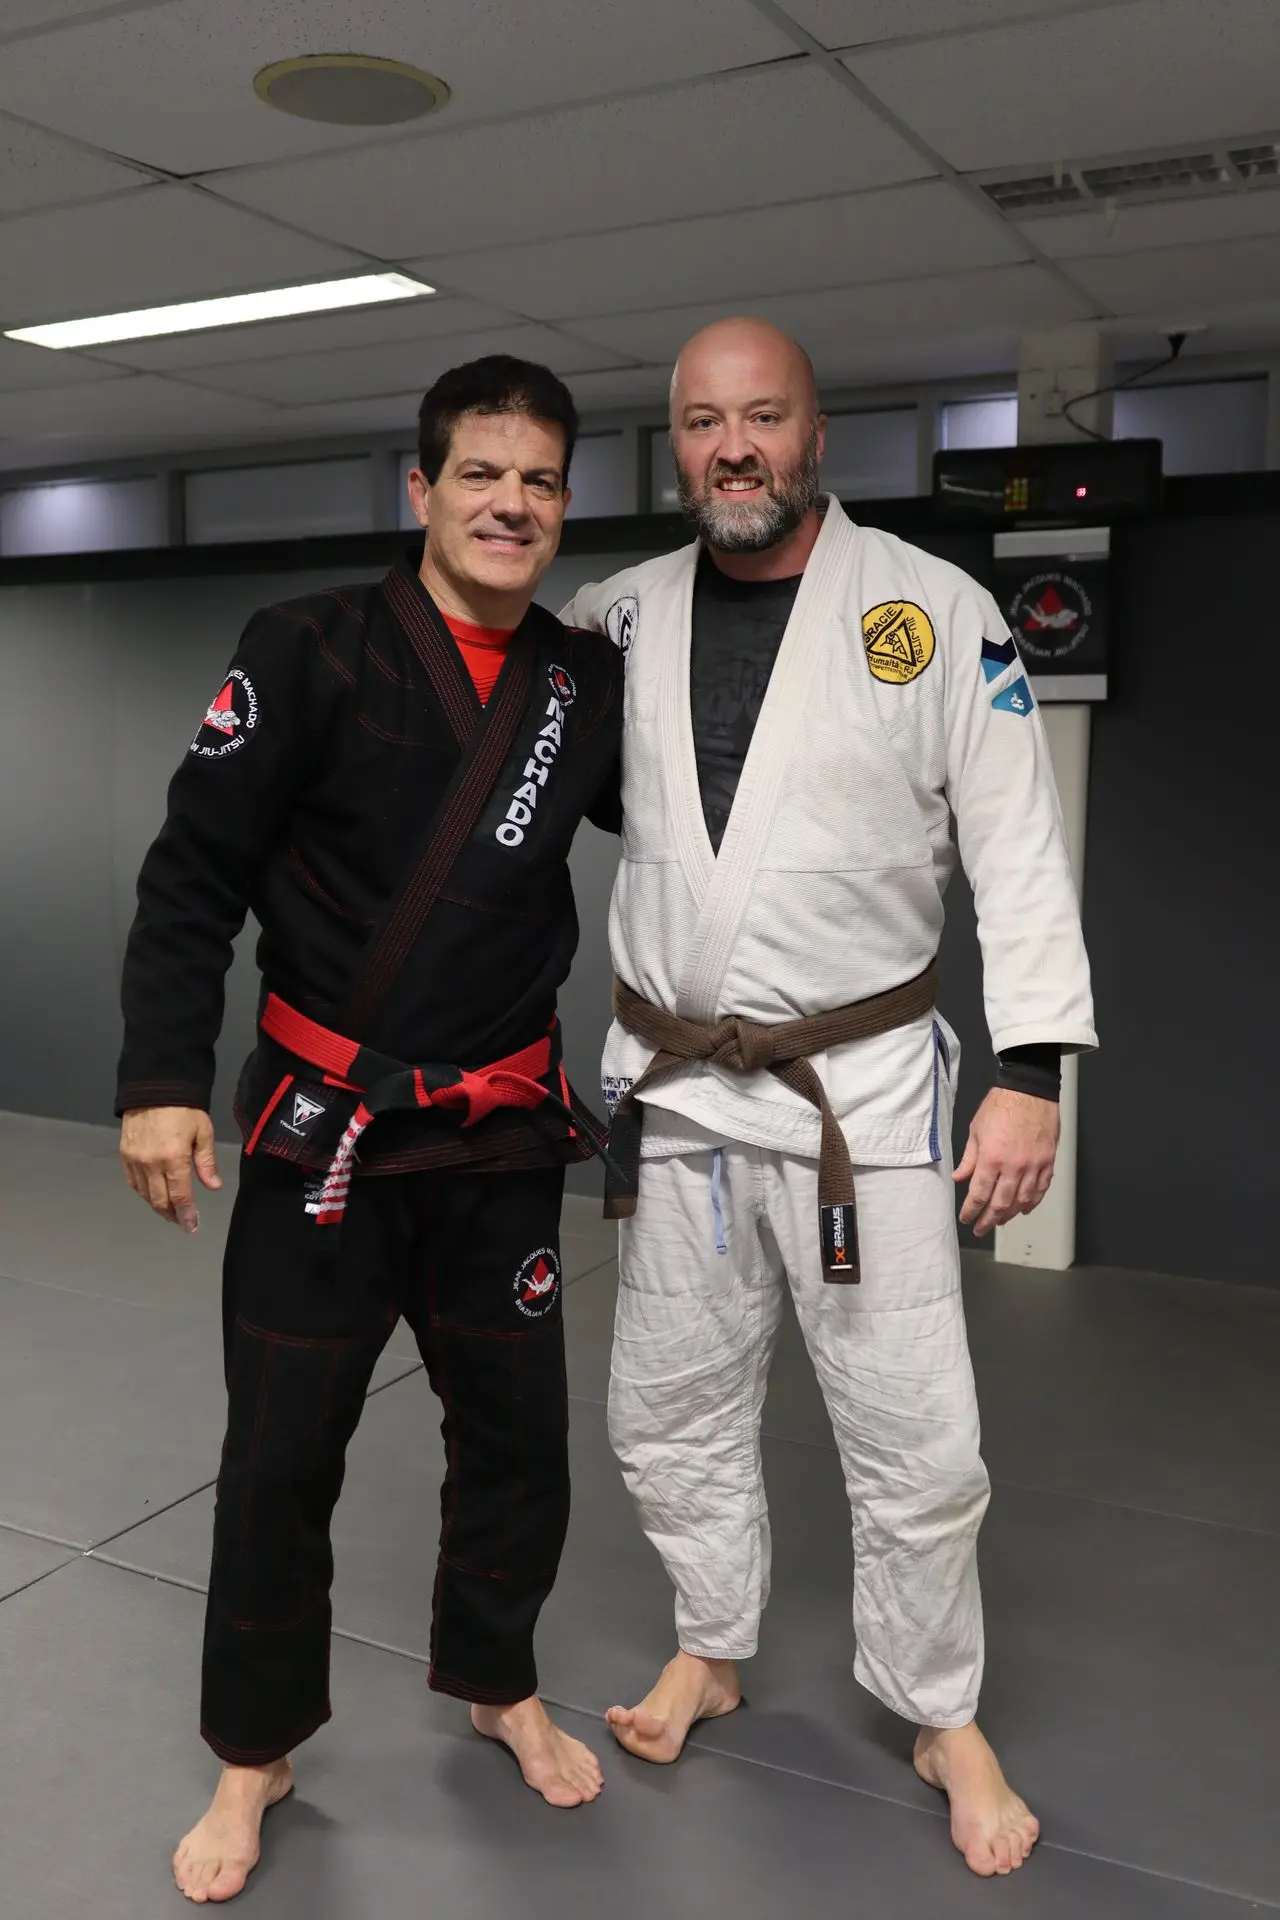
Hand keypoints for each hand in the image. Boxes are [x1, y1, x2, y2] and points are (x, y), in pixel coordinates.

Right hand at [120, 1106, 221, 1232]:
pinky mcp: (124, 1155)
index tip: (191, 1226)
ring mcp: (135, 1160)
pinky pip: (133, 1183)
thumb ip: (206, 1162)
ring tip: (170, 1211)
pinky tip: (152, 1195)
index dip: (186, 1215)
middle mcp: (151, 1163)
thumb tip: (212, 1186)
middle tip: (182, 1222)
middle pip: (160, 1201)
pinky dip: (143, 1193)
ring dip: (157, 1206)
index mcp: (173, 1158)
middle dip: (172, 1215)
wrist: (154, 1088)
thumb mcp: (202, 1132)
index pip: (180, 1196)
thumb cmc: (183, 1109)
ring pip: (145, 1195)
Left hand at [953, 1087, 1058, 1236]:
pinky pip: (1041, 1189)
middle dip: (988, 1220)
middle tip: (981, 1227)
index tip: (966, 1218)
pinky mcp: (1048, 1162)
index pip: (979, 1195)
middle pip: (1000, 1204)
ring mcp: (1033, 1166)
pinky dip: (1032, 1202)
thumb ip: (969, 1158)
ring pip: (1022, 1201)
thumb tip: (960, 1177)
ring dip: (1010, 1214)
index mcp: (991, 1158)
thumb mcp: (976, 1130)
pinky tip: (1024, 1208)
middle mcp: (1013, 1166)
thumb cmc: (1002, 1105)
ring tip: (1000, 1220)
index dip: (971, 1211)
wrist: (1029, 1090)